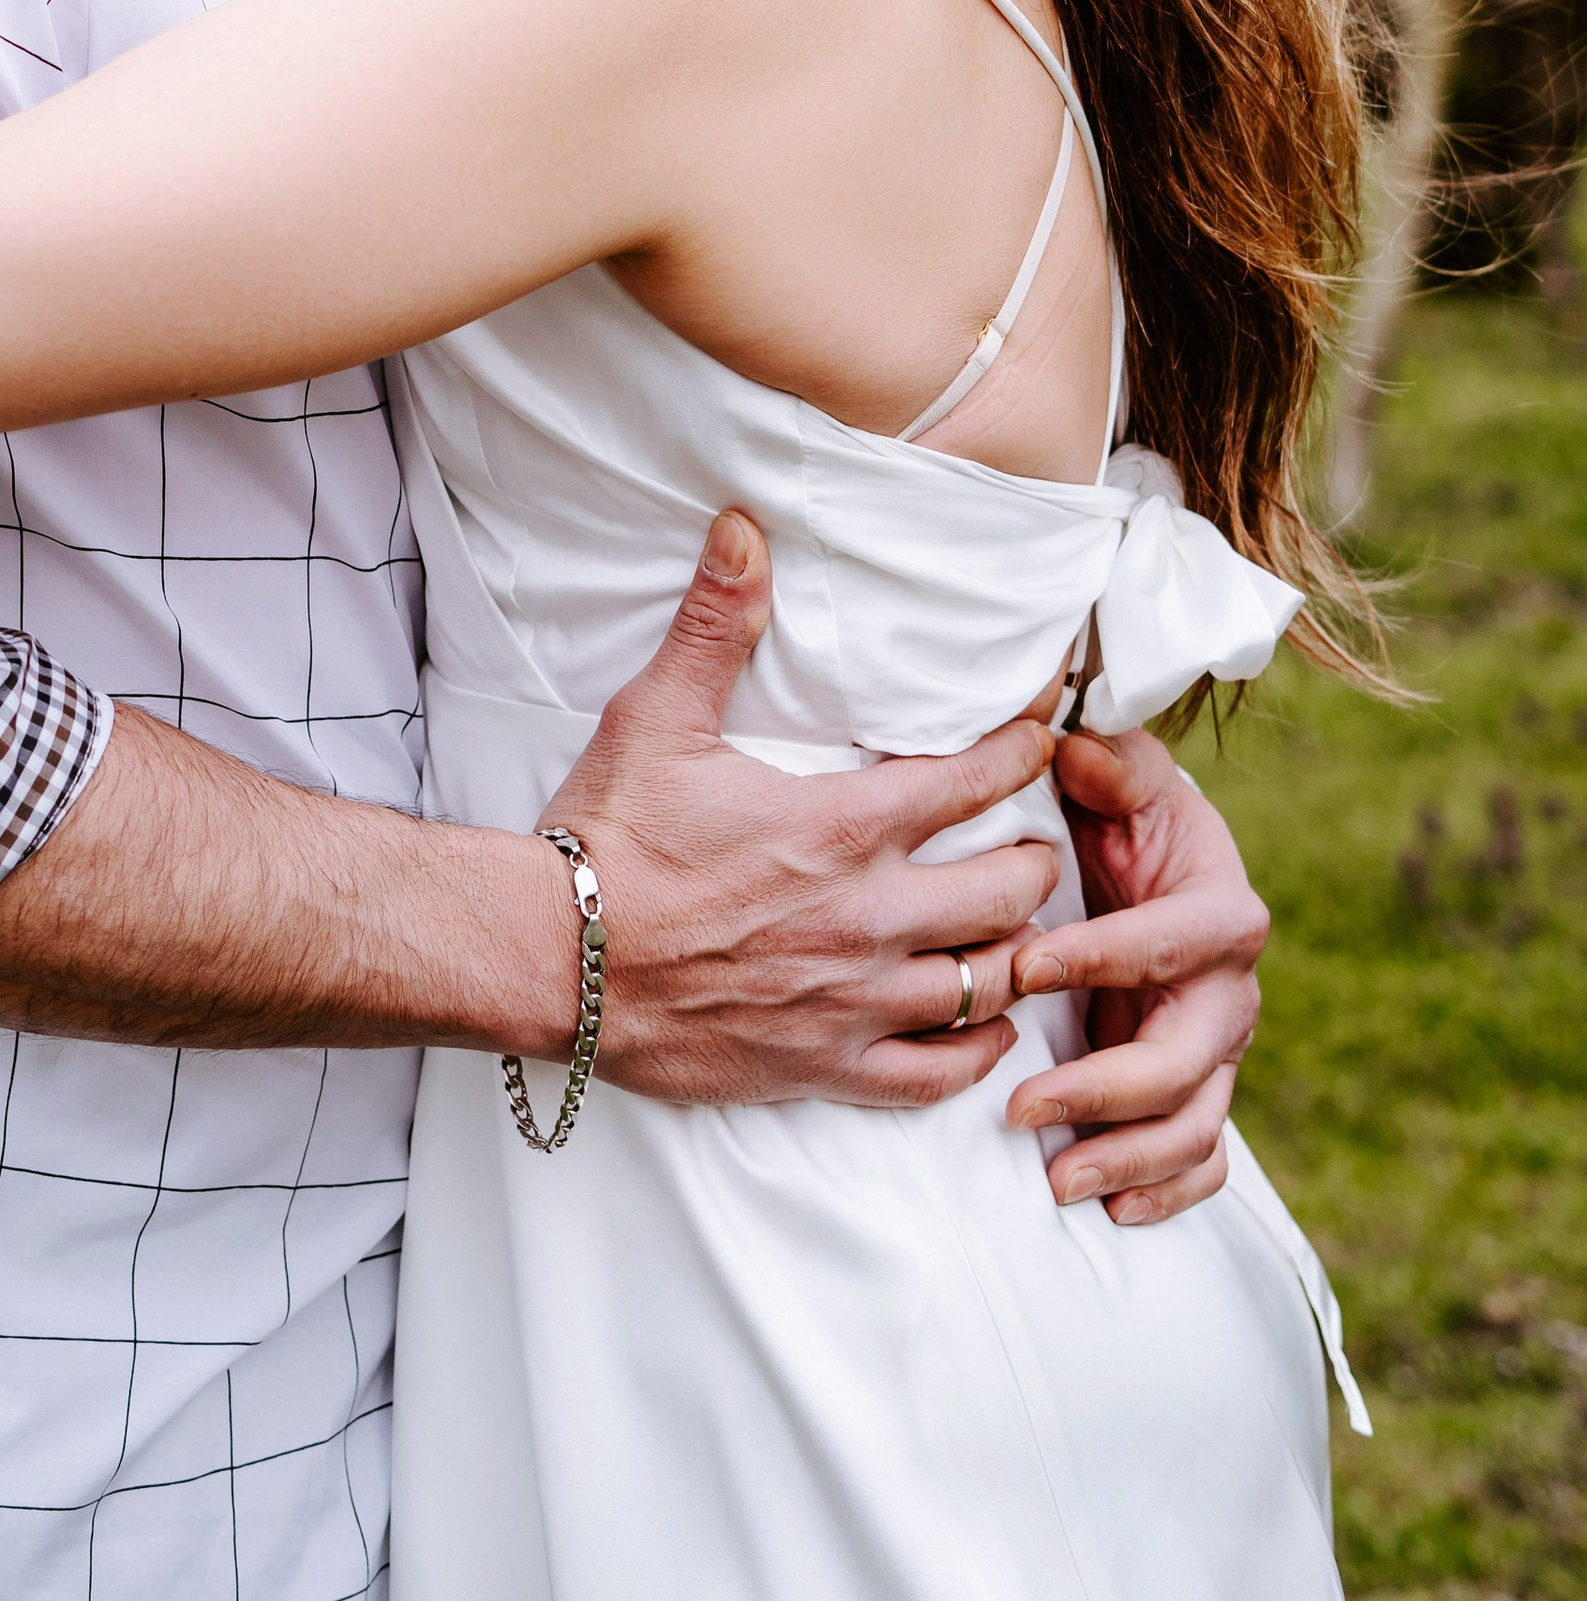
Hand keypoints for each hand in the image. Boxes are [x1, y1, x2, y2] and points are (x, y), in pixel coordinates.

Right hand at [542, 511, 1064, 1112]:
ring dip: (1016, 954)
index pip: (975, 780)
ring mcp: (853, 999)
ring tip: (1021, 931)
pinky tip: (984, 1028)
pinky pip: (936, 1073)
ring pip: (988, 983)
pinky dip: (975, 1050)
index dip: (1026, 751)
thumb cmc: (609, 838)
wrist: (554, 960)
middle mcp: (868, 917)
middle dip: (1036, 860)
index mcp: (842, 827)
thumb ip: (717, 623)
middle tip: (1037, 843)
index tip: (1045, 736)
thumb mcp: (658, 715)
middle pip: (1010, 892)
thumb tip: (743, 527)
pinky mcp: (825, 1065)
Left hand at [1004, 727, 1267, 1225]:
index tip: (1023, 966)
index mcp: (1219, 911)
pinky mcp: (1199, 1090)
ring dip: (1129, 1159)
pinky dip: (1168, 1192)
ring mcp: (1218, 1050)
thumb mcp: (1122, 775)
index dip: (1101, 957)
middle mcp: (1231, 990)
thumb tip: (1078, 752)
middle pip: (1187, 1059)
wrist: (1147, 864)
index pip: (1169, 942)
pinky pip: (1204, 1158)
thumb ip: (1109, 764)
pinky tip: (1114, 1212)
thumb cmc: (1125, 815)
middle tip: (1022, 1109)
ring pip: (1196, 1123)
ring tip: (1057, 1181)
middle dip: (1107, 1091)